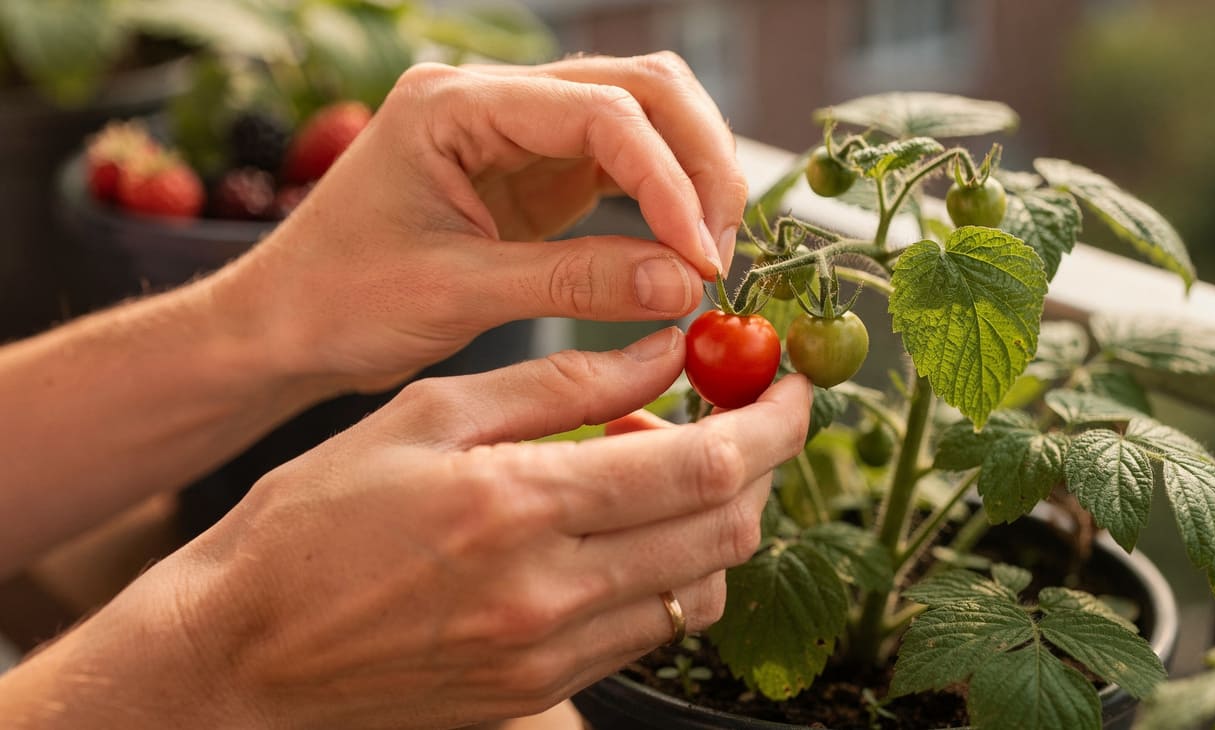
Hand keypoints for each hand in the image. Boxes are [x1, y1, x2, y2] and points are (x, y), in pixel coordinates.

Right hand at [141, 329, 809, 727]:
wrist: (246, 644)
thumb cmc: (318, 515)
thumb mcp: (432, 413)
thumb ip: (561, 382)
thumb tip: (664, 351)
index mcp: (520, 508)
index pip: (704, 466)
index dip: (771, 423)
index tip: (794, 387)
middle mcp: (549, 594)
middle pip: (723, 532)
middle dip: (762, 467)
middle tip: (746, 417)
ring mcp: (549, 655)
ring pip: (697, 587)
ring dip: (716, 521)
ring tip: (666, 468)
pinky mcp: (539, 690)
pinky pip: (649, 632)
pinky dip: (668, 571)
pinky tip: (628, 530)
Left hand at [211, 53, 748, 393]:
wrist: (285, 326)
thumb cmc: (339, 302)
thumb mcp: (456, 294)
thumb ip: (574, 282)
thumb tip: (683, 286)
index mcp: (455, 104)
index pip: (600, 112)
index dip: (667, 181)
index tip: (700, 259)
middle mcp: (492, 99)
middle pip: (640, 87)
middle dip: (697, 163)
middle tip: (718, 250)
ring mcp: (515, 131)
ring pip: (642, 117)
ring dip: (689, 177)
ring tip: (706, 256)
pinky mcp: (532, 172)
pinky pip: (621, 166)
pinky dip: (661, 203)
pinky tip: (678, 251)